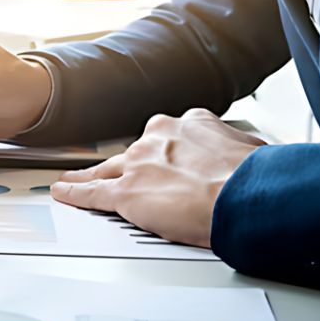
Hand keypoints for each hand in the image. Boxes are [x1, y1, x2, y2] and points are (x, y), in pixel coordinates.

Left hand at [50, 109, 265, 247]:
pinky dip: (75, 193)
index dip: (165, 153)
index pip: (167, 137)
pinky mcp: (125, 193)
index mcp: (189, 125)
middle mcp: (158, 139)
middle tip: (129, 177)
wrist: (245, 195)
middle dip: (131, 166)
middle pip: (134, 153)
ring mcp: (138, 165)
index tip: (164, 160)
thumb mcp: (251, 150)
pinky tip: (65, 192)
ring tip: (76, 178)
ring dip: (91, 175)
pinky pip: (91, 192)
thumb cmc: (255, 178)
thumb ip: (237, 151)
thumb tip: (250, 161)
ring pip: (106, 169)